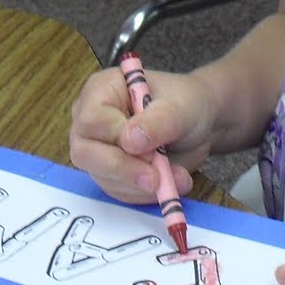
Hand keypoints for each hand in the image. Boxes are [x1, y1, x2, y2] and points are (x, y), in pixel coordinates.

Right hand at [66, 66, 216, 202]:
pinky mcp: (108, 174)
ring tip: (177, 177)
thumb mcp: (180, 108)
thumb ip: (157, 121)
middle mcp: (90, 121)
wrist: (198, 124)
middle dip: (125, 170)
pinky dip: (144, 194)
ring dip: (141, 186)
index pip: (91, 119)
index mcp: (101, 90)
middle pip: (86, 153)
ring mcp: (96, 150)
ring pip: (104, 177)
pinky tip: (169, 184)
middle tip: (157, 180)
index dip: (117, 137)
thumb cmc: (186, 104)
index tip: (149, 149)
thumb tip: (129, 141)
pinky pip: (118, 191)